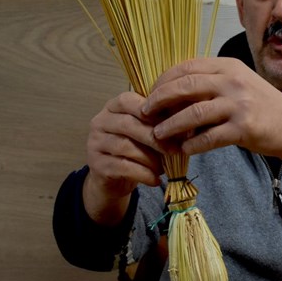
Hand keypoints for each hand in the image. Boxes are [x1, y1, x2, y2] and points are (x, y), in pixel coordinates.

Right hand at [82, 91, 163, 224]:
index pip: (128, 100)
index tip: (171, 123)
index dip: (151, 110)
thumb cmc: (135, 150)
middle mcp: (100, 122)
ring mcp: (95, 143)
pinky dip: (143, 174)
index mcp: (113, 107)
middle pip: (129, 124)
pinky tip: (155, 180)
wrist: (114, 179)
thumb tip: (186, 123)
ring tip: (164, 168)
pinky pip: (123, 167)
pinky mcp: (97, 164)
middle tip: (175, 150)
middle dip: (155, 138)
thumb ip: (160, 124)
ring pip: (126, 147)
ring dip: (150, 158)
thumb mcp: (146, 133)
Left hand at [142, 57, 281, 186]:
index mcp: (228, 66)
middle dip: (159, 100)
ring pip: (193, 113)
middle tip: (144, 112)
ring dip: (170, 126)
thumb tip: (171, 91)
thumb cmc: (260, 106)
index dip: (163, 81)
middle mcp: (233, 82)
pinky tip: (184, 148)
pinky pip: (209, 137)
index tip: (150, 93)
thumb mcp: (237, 84)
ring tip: (157, 134)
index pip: (186, 68)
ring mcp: (239, 105)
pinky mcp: (244, 128)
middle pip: (185, 86)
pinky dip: (192, 144)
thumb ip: (209, 83)